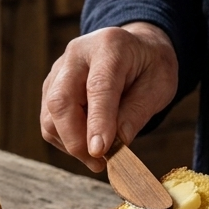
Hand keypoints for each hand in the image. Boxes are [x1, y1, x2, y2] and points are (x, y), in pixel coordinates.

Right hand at [39, 23, 178, 171]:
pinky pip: (49, 120)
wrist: (136, 46)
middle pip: (60, 100)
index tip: (99, 151)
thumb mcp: (159, 85)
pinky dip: (65, 139)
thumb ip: (137, 113)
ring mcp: (58, 70)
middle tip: (98, 162)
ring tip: (98, 155)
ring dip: (70, 143)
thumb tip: (115, 145)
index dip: (97, 121)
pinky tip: (87, 142)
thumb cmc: (150, 65)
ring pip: (50, 115)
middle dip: (75, 139)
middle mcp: (77, 55)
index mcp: (109, 46)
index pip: (98, 87)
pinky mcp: (50, 86)